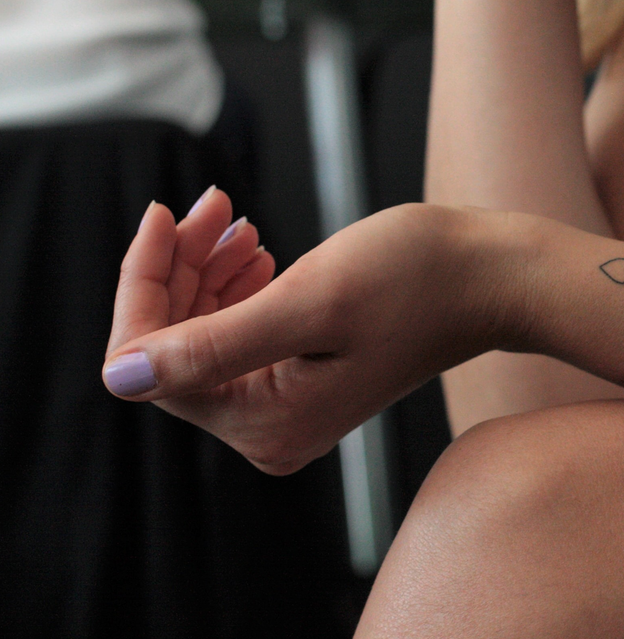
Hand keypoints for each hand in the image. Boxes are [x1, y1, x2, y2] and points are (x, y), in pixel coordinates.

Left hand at [103, 195, 500, 473]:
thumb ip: (211, 346)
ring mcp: (286, 409)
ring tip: (236, 222)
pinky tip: (256, 250)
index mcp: (268, 424)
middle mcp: (271, 431)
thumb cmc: (417, 281)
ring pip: (201, 335)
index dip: (144, 284)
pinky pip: (237, 336)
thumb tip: (119, 378)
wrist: (490, 278)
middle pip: (174, 348)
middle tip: (213, 206)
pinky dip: (234, 287)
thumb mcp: (308, 303)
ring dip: (205, 271)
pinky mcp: (302, 382)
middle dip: (178, 270)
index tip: (164, 214)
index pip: (153, 363)